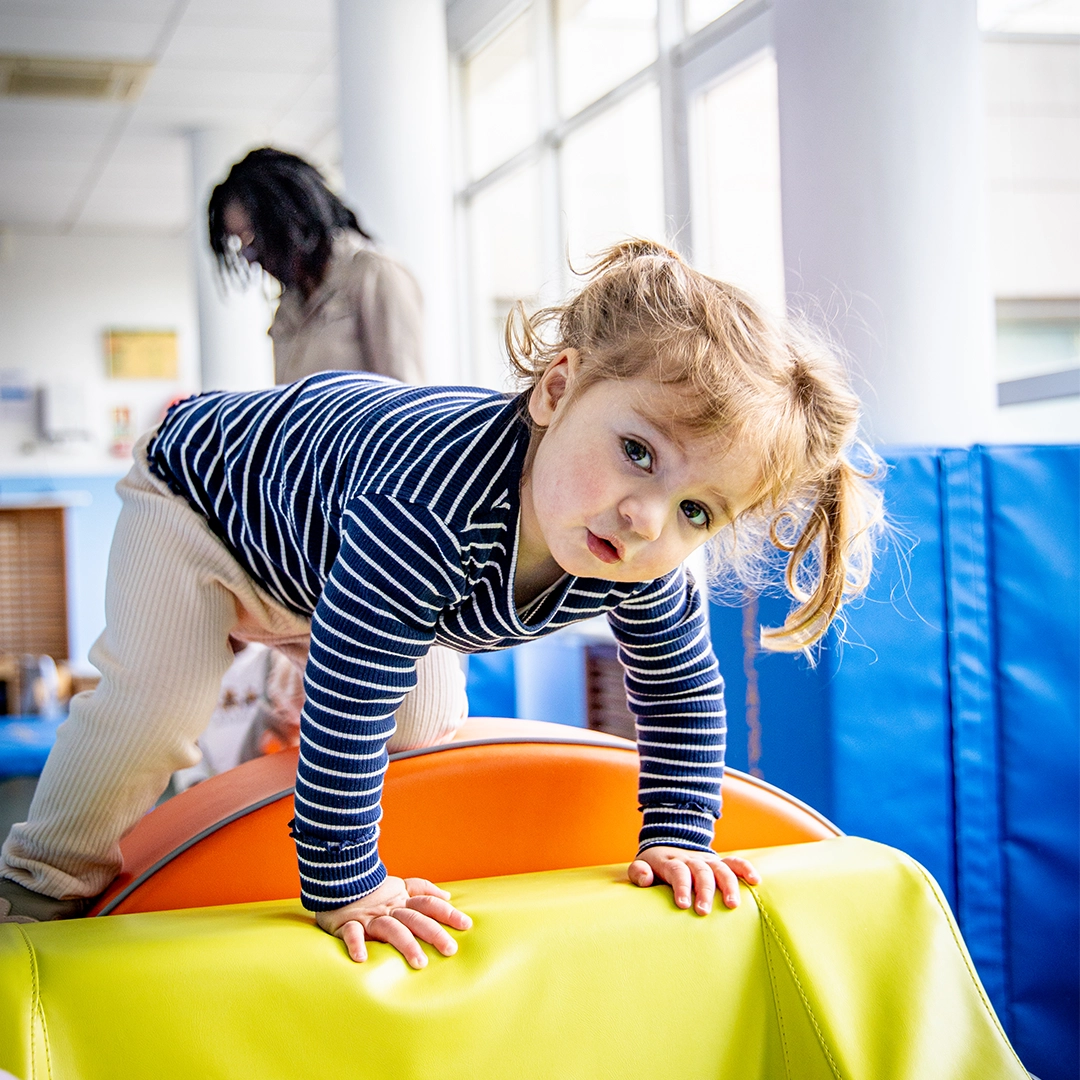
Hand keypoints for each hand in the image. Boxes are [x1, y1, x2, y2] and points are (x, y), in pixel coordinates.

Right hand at [315, 876, 471, 967]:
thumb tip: (447, 896)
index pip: (428, 904)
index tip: (466, 925)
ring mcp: (369, 916)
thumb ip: (423, 890)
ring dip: (405, 944)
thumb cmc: (371, 891)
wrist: (336, 881)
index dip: (447, 913)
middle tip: (450, 950)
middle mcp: (389, 908)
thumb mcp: (399, 886)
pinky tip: (361, 959)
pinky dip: (356, 944)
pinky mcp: (347, 924)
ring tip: (419, 962)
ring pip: (390, 928)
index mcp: (402, 900)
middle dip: (434, 933)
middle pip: (415, 919)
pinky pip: (352, 934)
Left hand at [628, 846, 760, 913]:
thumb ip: (639, 872)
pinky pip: (735, 862)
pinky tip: (756, 881)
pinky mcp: (718, 863)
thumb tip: (646, 879)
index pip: (677, 871)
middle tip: (704, 912)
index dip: (681, 886)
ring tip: (733, 905)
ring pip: (720, 869)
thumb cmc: (654, 865)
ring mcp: (706, 860)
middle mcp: (691, 859)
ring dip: (728, 885)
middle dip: (704, 891)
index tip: (683, 905)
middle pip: (700, 872)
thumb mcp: (641, 865)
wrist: (669, 843)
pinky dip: (746, 869)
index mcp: (670, 861)